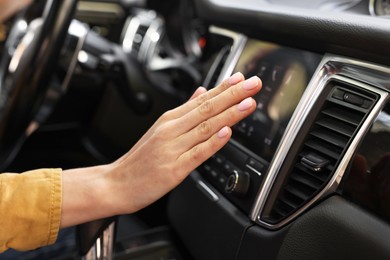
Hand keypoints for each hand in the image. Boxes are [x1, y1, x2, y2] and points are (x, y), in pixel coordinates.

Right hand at [109, 72, 261, 213]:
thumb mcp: (160, 128)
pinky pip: (197, 154)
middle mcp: (172, 130)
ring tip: (248, 103)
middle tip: (253, 84)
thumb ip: (184, 110)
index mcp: (170, 120)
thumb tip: (201, 92)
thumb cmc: (140, 159)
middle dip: (233, 95)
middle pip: (206, 109)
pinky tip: (226, 133)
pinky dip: (212, 143)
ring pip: (205, 128)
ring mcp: (173, 149)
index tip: (242, 78)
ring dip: (228, 114)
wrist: (116, 183)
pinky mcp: (174, 169)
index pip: (202, 99)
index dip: (224, 88)